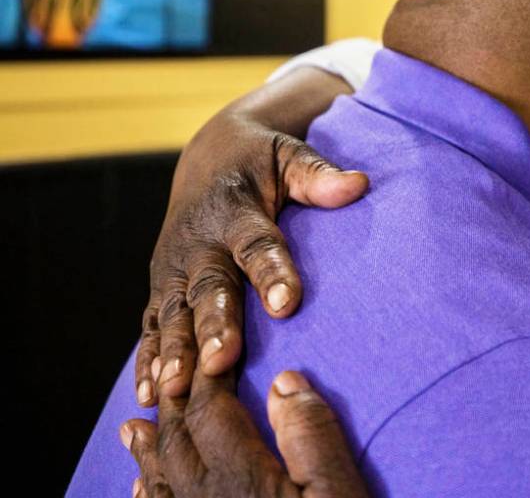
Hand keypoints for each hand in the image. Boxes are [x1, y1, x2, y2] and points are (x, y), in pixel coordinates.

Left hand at [124, 369, 367, 497]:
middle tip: (168, 374)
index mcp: (243, 478)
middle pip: (177, 442)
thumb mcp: (341, 493)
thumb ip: (312, 435)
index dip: (208, 376)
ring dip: (146, 450)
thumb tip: (284, 381)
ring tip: (134, 427)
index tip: (215, 350)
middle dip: (171, 404)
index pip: (212, 411)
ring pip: (158, 484)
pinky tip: (144, 492)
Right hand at [136, 68, 368, 406]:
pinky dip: (148, 360)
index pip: (256, 244)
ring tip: (177, 390)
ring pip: (173, 314)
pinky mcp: (161, 289)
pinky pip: (152, 327)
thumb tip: (359, 184)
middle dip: (213, 326)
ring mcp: (174, 269)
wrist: (208, 157)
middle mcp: (198, 243)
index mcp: (235, 210)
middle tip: (222, 361)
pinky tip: (150, 396)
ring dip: (174, 353)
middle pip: (208, 289)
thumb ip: (318, 174)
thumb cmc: (261, 161)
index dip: (271, 273)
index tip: (287, 304)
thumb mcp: (289, 156)